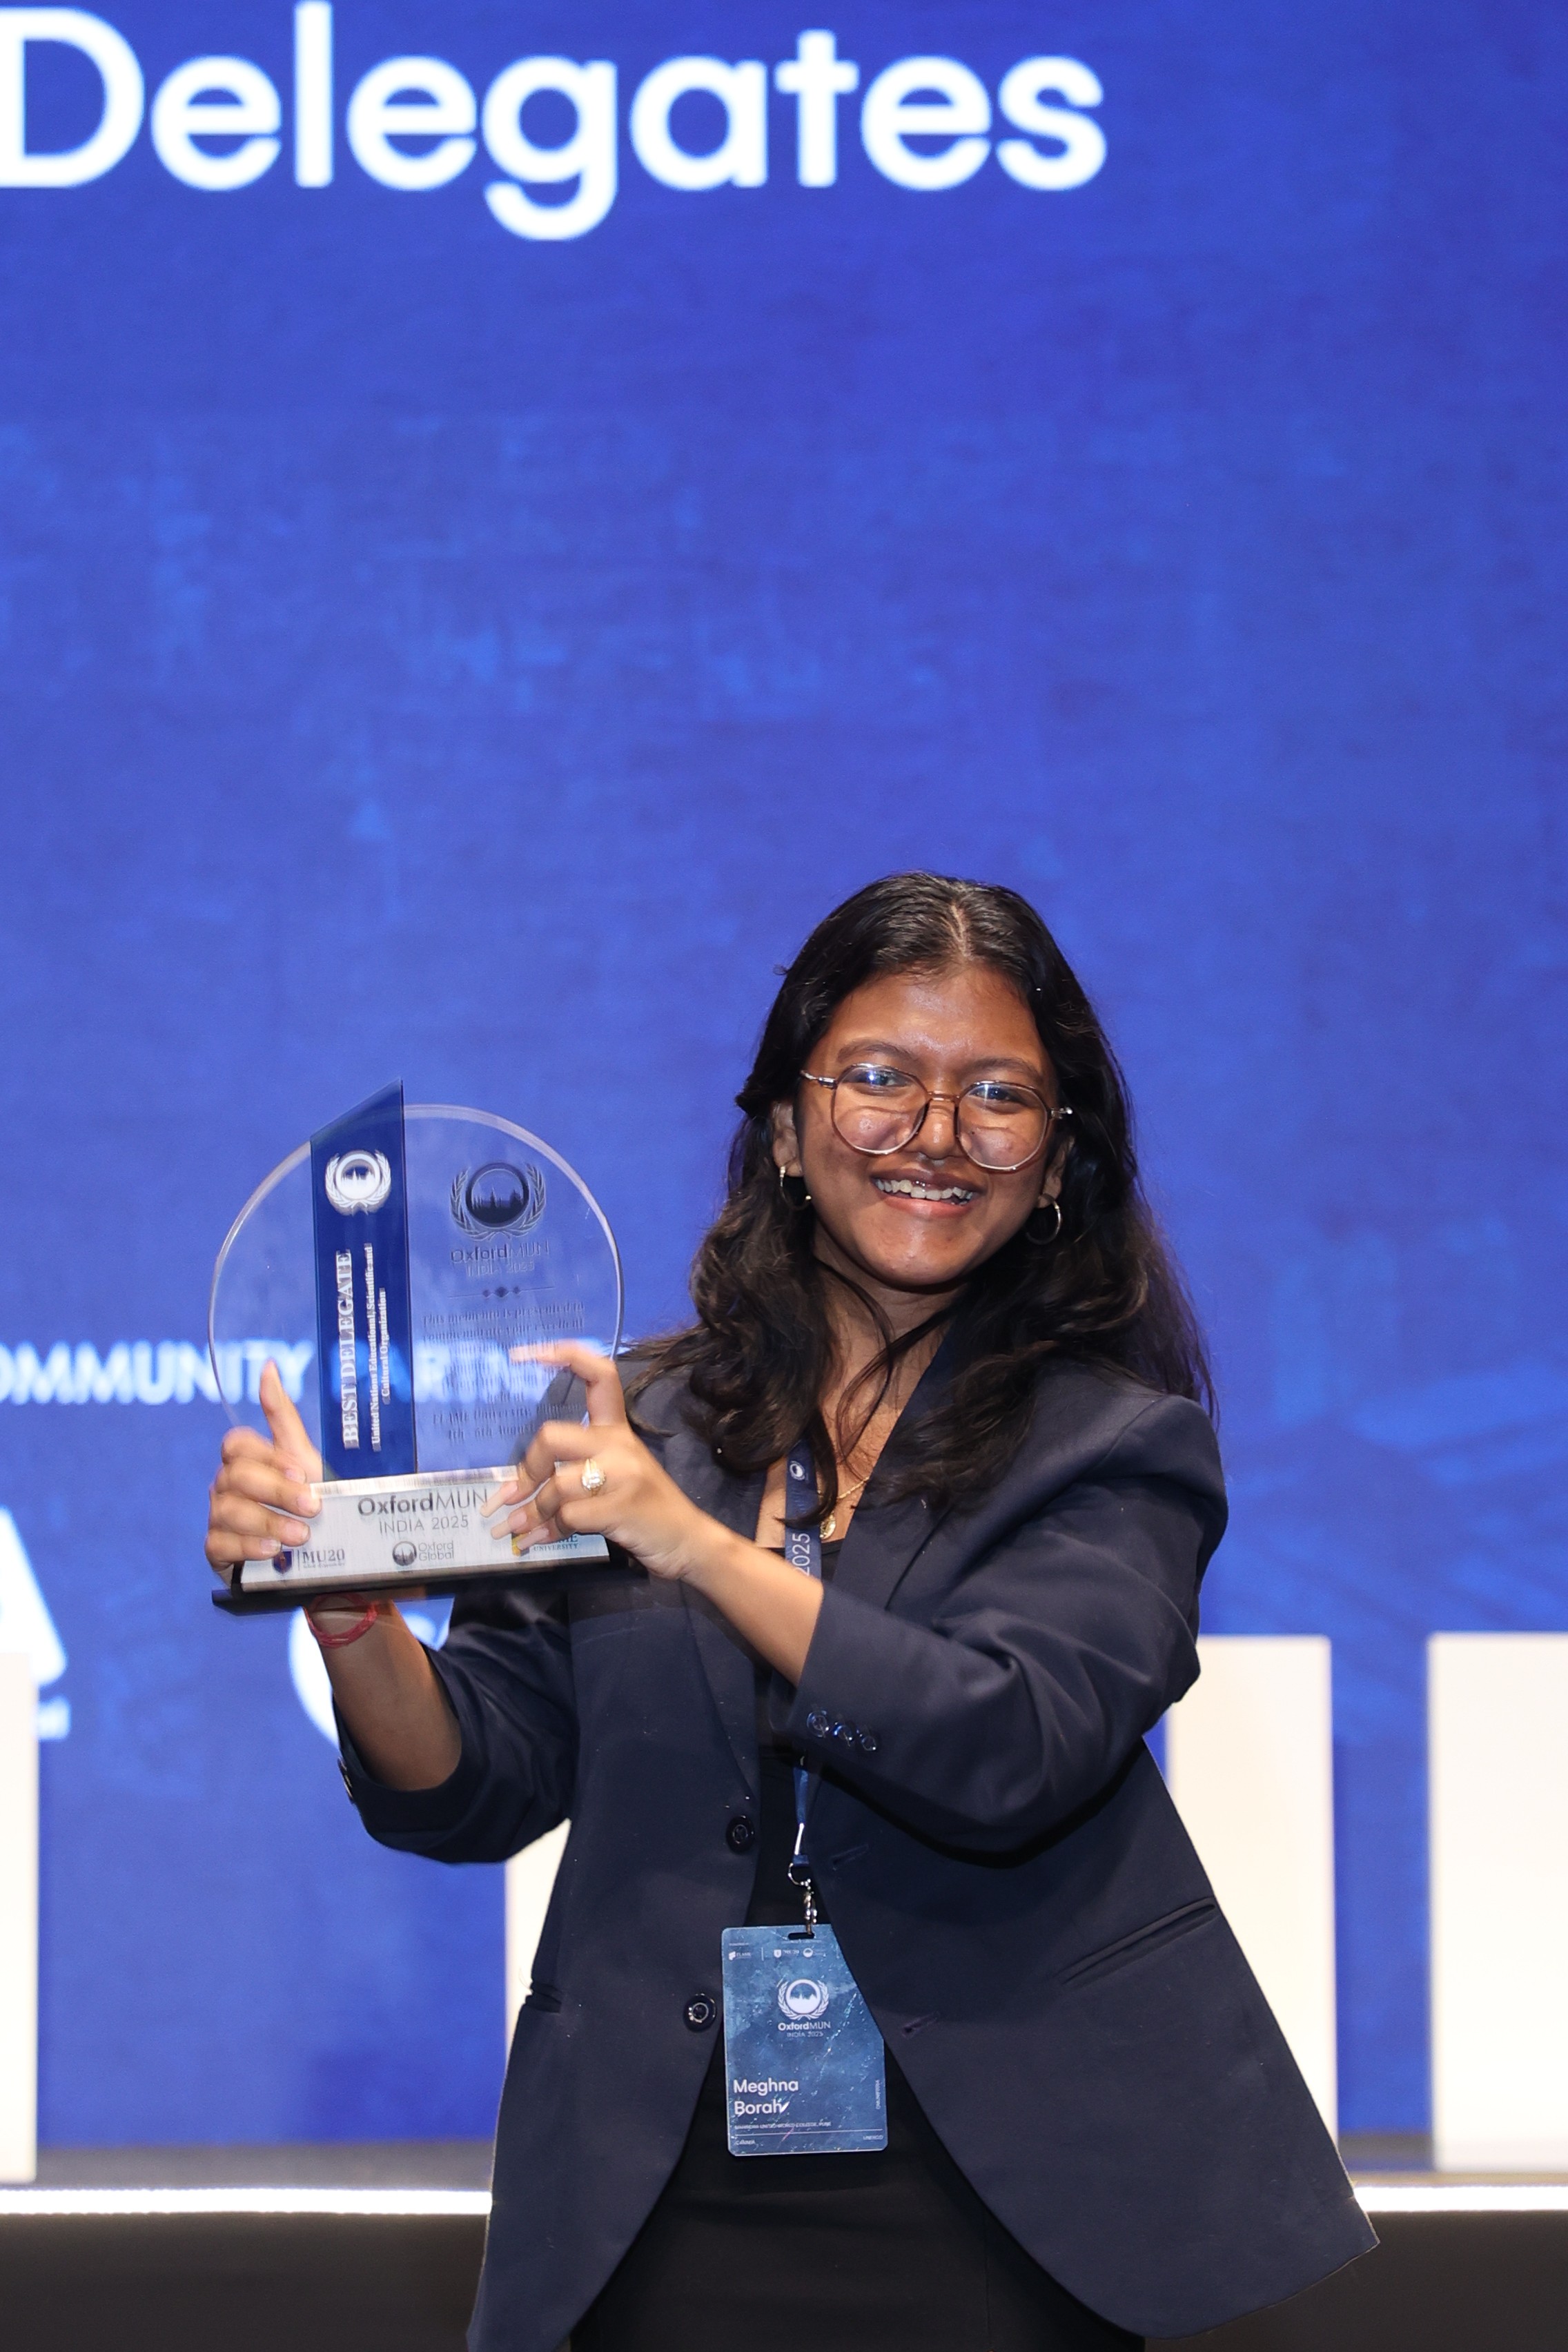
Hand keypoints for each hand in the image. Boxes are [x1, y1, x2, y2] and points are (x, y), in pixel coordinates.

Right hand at [206, 1361, 323, 1583]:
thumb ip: (282, 1415)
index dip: (268, 1456)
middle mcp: (226, 1485)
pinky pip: (221, 1543)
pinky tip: (273, 1551)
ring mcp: (218, 1516)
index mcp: (245, 1459)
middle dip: (278, 1491)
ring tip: (300, 1535)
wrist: (313, 1555)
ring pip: (229, 1510)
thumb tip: (268, 1366)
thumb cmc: (305, 1500)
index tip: (303, 1471)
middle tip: (312, 1507)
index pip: (237, 1444)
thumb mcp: (303, 1458)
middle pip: (237, 1476)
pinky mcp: (216, 1549)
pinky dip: (250, 1546)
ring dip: (269, 1521)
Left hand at [485, 1345, 713, 1582]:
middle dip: (527, 1469)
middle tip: (513, 1494)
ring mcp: (623, 1474)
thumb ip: (573, 1468)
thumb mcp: (618, 1473)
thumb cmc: (646, 1508)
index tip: (523, 1356)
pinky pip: (569, 1514)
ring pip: (556, 1484)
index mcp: (617, 1429)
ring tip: (520, 1529)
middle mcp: (619, 1444)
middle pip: (552, 1436)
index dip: (562, 1355)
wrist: (688, 1541)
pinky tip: (538, 1540)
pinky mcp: (622, 1506)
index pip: (597, 1375)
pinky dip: (548, 1531)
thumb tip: (515, 1485)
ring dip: (534, 1512)